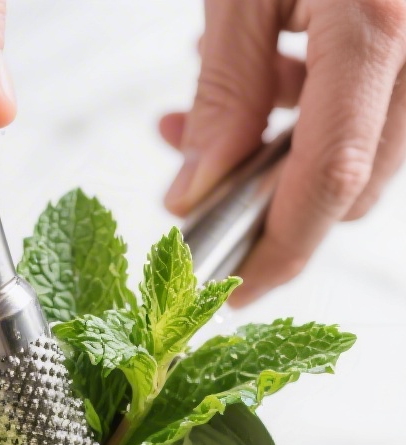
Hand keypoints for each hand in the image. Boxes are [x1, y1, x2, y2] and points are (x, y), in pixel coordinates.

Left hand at [161, 0, 405, 304]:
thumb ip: (225, 88)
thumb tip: (196, 195)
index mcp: (377, 25)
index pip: (331, 176)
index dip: (277, 247)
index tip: (233, 290)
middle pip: (352, 181)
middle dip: (265, 205)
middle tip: (195, 196)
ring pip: (361, 152)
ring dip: (279, 159)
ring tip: (202, 122)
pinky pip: (373, 112)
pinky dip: (314, 118)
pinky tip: (263, 81)